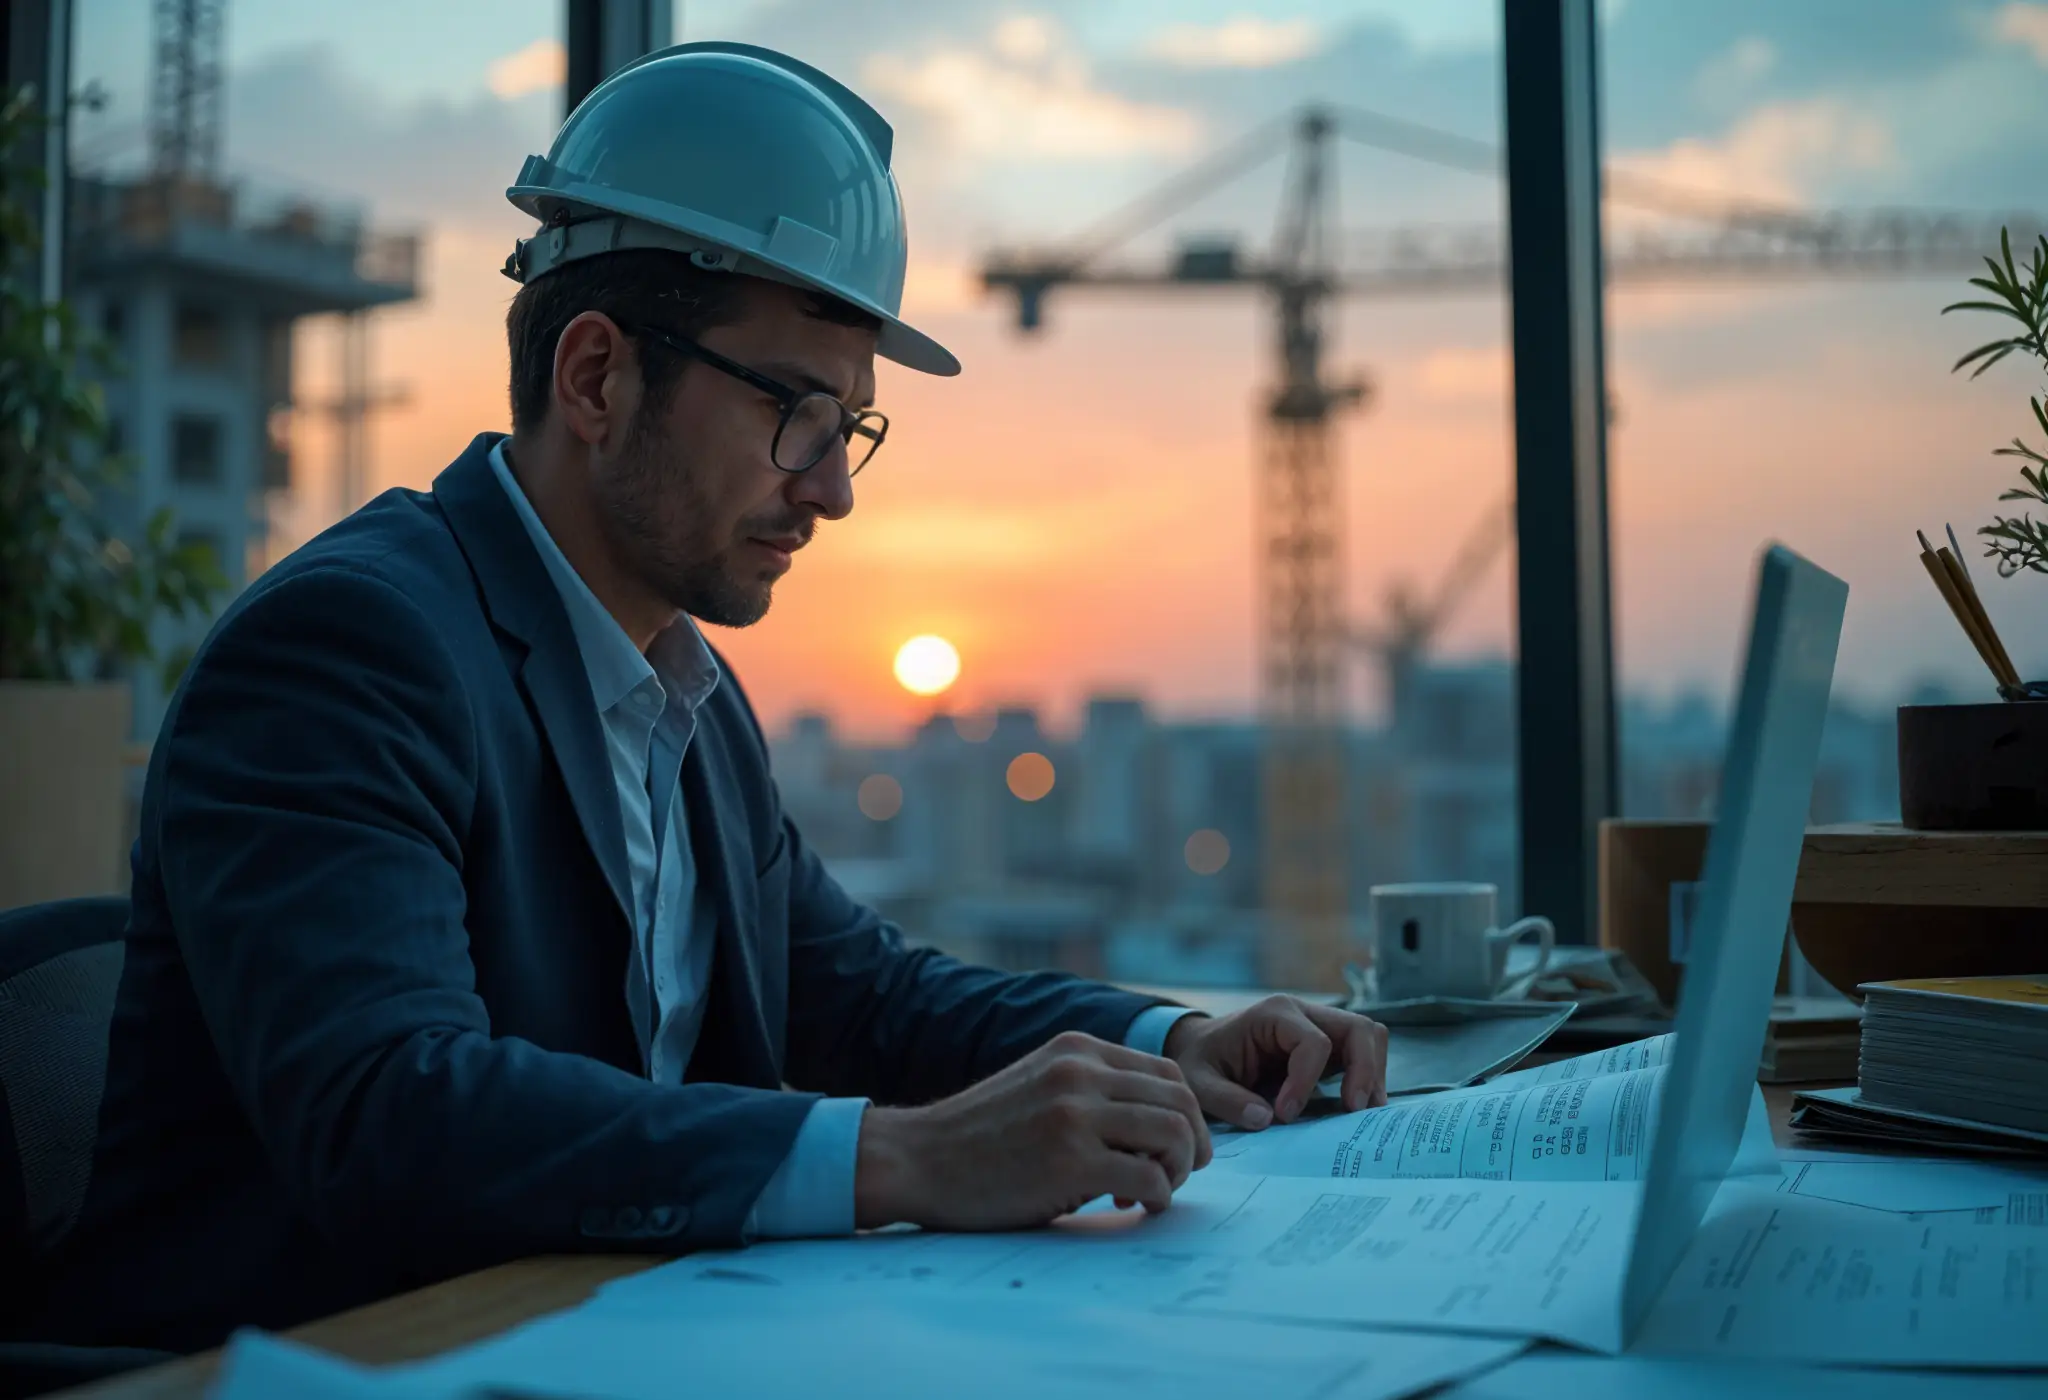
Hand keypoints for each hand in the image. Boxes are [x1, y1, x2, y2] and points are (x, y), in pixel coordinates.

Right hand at [854, 1031, 1209, 1230]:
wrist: (918, 1159)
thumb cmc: (981, 1136)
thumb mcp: (1040, 1086)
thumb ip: (1093, 1091)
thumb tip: (1162, 1126)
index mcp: (1077, 1049)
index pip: (1168, 1072)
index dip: (1186, 1114)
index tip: (1173, 1149)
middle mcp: (1080, 1072)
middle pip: (1181, 1101)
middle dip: (1192, 1145)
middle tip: (1175, 1175)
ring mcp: (1075, 1114)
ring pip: (1174, 1135)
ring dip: (1177, 1171)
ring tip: (1153, 1192)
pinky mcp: (1069, 1161)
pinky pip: (1148, 1180)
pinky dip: (1155, 1199)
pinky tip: (1130, 1207)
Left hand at [1163, 995, 1388, 1128]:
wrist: (1201, 1048)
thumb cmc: (1201, 1060)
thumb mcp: (1199, 1081)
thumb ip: (1227, 1100)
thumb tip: (1266, 1120)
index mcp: (1274, 1013)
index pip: (1313, 1043)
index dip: (1306, 1082)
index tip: (1285, 1115)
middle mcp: (1304, 1013)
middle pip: (1358, 1029)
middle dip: (1364, 1071)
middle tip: (1354, 1111)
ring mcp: (1320, 1027)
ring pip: (1369, 1037)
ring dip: (1372, 1073)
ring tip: (1361, 1113)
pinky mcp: (1328, 1048)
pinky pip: (1361, 1055)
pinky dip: (1367, 1078)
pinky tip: (1356, 1110)